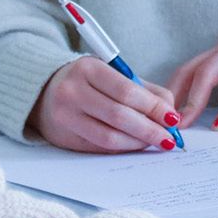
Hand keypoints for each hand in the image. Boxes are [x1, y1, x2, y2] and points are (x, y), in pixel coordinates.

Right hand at [29, 56, 179, 153]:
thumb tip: (171, 111)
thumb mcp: (113, 73)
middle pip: (119, 116)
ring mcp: (65, 116)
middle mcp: (72, 92)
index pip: (127, 92)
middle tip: (170, 138)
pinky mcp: (63, 138)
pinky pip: (99, 147)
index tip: (173, 118)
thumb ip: (144, 89)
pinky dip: (122, 148)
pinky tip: (135, 145)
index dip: (154, 107)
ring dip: (137, 143)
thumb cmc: (88, 81)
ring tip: (155, 142)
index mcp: (88, 68)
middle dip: (150, 129)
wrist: (44, 91)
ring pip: (109, 136)